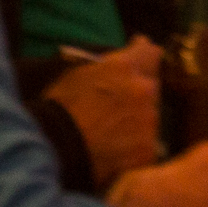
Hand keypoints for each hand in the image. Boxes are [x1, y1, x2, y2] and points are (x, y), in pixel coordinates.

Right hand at [47, 39, 162, 184]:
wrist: (56, 149)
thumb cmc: (60, 106)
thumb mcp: (78, 72)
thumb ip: (105, 66)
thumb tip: (113, 65)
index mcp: (126, 67)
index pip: (150, 52)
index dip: (142, 54)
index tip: (136, 58)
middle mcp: (144, 90)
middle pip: (151, 87)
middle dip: (138, 92)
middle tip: (118, 104)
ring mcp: (149, 122)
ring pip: (150, 117)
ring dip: (138, 120)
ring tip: (114, 134)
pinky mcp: (148, 150)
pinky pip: (146, 145)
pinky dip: (134, 148)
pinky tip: (116, 154)